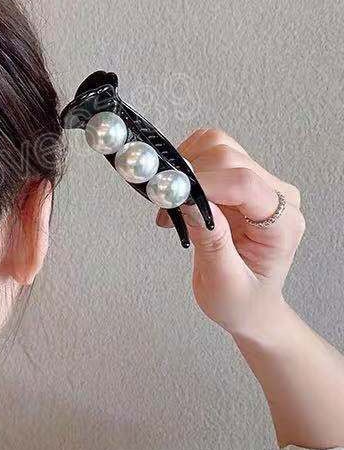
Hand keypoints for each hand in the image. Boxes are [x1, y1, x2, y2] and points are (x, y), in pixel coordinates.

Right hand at [155, 129, 304, 335]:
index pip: (245, 183)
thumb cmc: (242, 299)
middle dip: (190, 177)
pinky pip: (208, 151)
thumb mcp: (224, 283)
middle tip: (167, 207)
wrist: (248, 303)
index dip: (204, 183)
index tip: (172, 195)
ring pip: (217, 146)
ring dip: (186, 169)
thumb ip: (211, 241)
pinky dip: (185, 166)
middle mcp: (276, 196)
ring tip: (175, 205)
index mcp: (283, 224)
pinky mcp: (238, 178)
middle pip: (229, 158)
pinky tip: (182, 197)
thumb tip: (190, 201)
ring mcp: (259, 183)